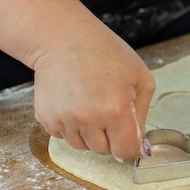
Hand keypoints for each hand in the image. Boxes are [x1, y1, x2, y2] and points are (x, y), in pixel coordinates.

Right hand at [33, 22, 155, 161]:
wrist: (63, 38)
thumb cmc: (105, 52)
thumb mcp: (140, 77)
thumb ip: (143, 114)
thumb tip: (139, 144)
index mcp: (115, 110)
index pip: (124, 152)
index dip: (128, 146)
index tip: (127, 136)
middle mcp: (88, 119)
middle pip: (103, 151)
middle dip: (109, 136)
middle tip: (107, 109)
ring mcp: (64, 120)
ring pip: (82, 146)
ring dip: (88, 132)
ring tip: (89, 103)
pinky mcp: (46, 118)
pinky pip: (63, 136)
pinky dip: (70, 126)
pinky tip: (73, 102)